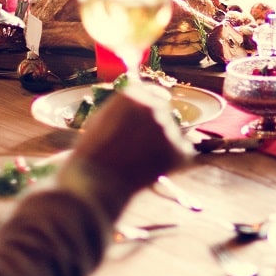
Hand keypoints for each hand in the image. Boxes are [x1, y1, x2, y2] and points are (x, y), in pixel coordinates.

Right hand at [71, 83, 192, 222]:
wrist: (97, 181)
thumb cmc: (93, 153)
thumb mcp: (101, 118)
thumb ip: (123, 108)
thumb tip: (138, 105)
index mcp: (134, 94)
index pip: (150, 96)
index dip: (144, 115)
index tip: (138, 128)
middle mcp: (154, 105)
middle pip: (162, 113)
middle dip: (154, 129)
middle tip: (139, 148)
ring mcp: (168, 127)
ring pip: (172, 134)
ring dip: (163, 145)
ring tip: (140, 161)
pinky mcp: (179, 149)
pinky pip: (182, 153)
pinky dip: (172, 162)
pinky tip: (152, 170)